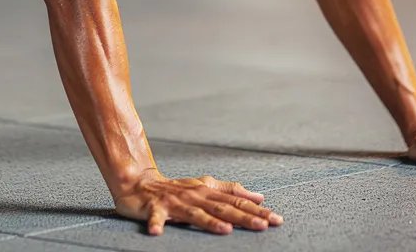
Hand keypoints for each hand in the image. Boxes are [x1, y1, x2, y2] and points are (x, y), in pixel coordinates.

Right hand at [113, 169, 283, 235]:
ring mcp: (175, 203)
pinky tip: (157, 232)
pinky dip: (156, 224)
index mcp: (208, 191)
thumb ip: (231, 191)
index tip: (276, 219)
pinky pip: (155, 218)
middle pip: (223, 208)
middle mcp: (195, 196)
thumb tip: (259, 196)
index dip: (257, 210)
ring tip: (225, 230)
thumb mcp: (205, 186)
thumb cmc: (176, 188)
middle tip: (263, 225)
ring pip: (196, 214)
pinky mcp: (154, 208)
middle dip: (244, 217)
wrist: (138, 183)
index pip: (237, 201)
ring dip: (210, 222)